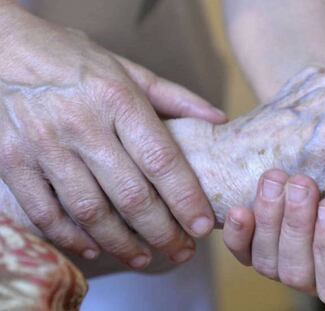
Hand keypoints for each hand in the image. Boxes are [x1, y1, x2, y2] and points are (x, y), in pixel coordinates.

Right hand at [0, 4, 225, 267]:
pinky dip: (71, 237)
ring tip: (146, 258)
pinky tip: (94, 247)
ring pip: (90, 211)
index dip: (185, 199)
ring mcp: (44, 145)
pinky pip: (45, 212)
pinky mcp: (13, 161)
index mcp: (118, 100)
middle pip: (130, 195)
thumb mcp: (129, 71)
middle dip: (161, 232)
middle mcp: (82, 125)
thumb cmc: (76, 61)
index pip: (161, 160)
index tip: (201, 226)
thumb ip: (176, 98)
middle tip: (180, 251)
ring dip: (122, 243)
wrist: (6, 50)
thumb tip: (219, 120)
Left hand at [223, 168, 324, 304]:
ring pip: (268, 265)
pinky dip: (239, 232)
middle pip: (298, 275)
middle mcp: (322, 272)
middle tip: (302, 184)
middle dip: (297, 227)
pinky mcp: (259, 246)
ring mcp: (288, 259)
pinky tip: (242, 209)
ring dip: (269, 220)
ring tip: (277, 181)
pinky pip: (241, 252)